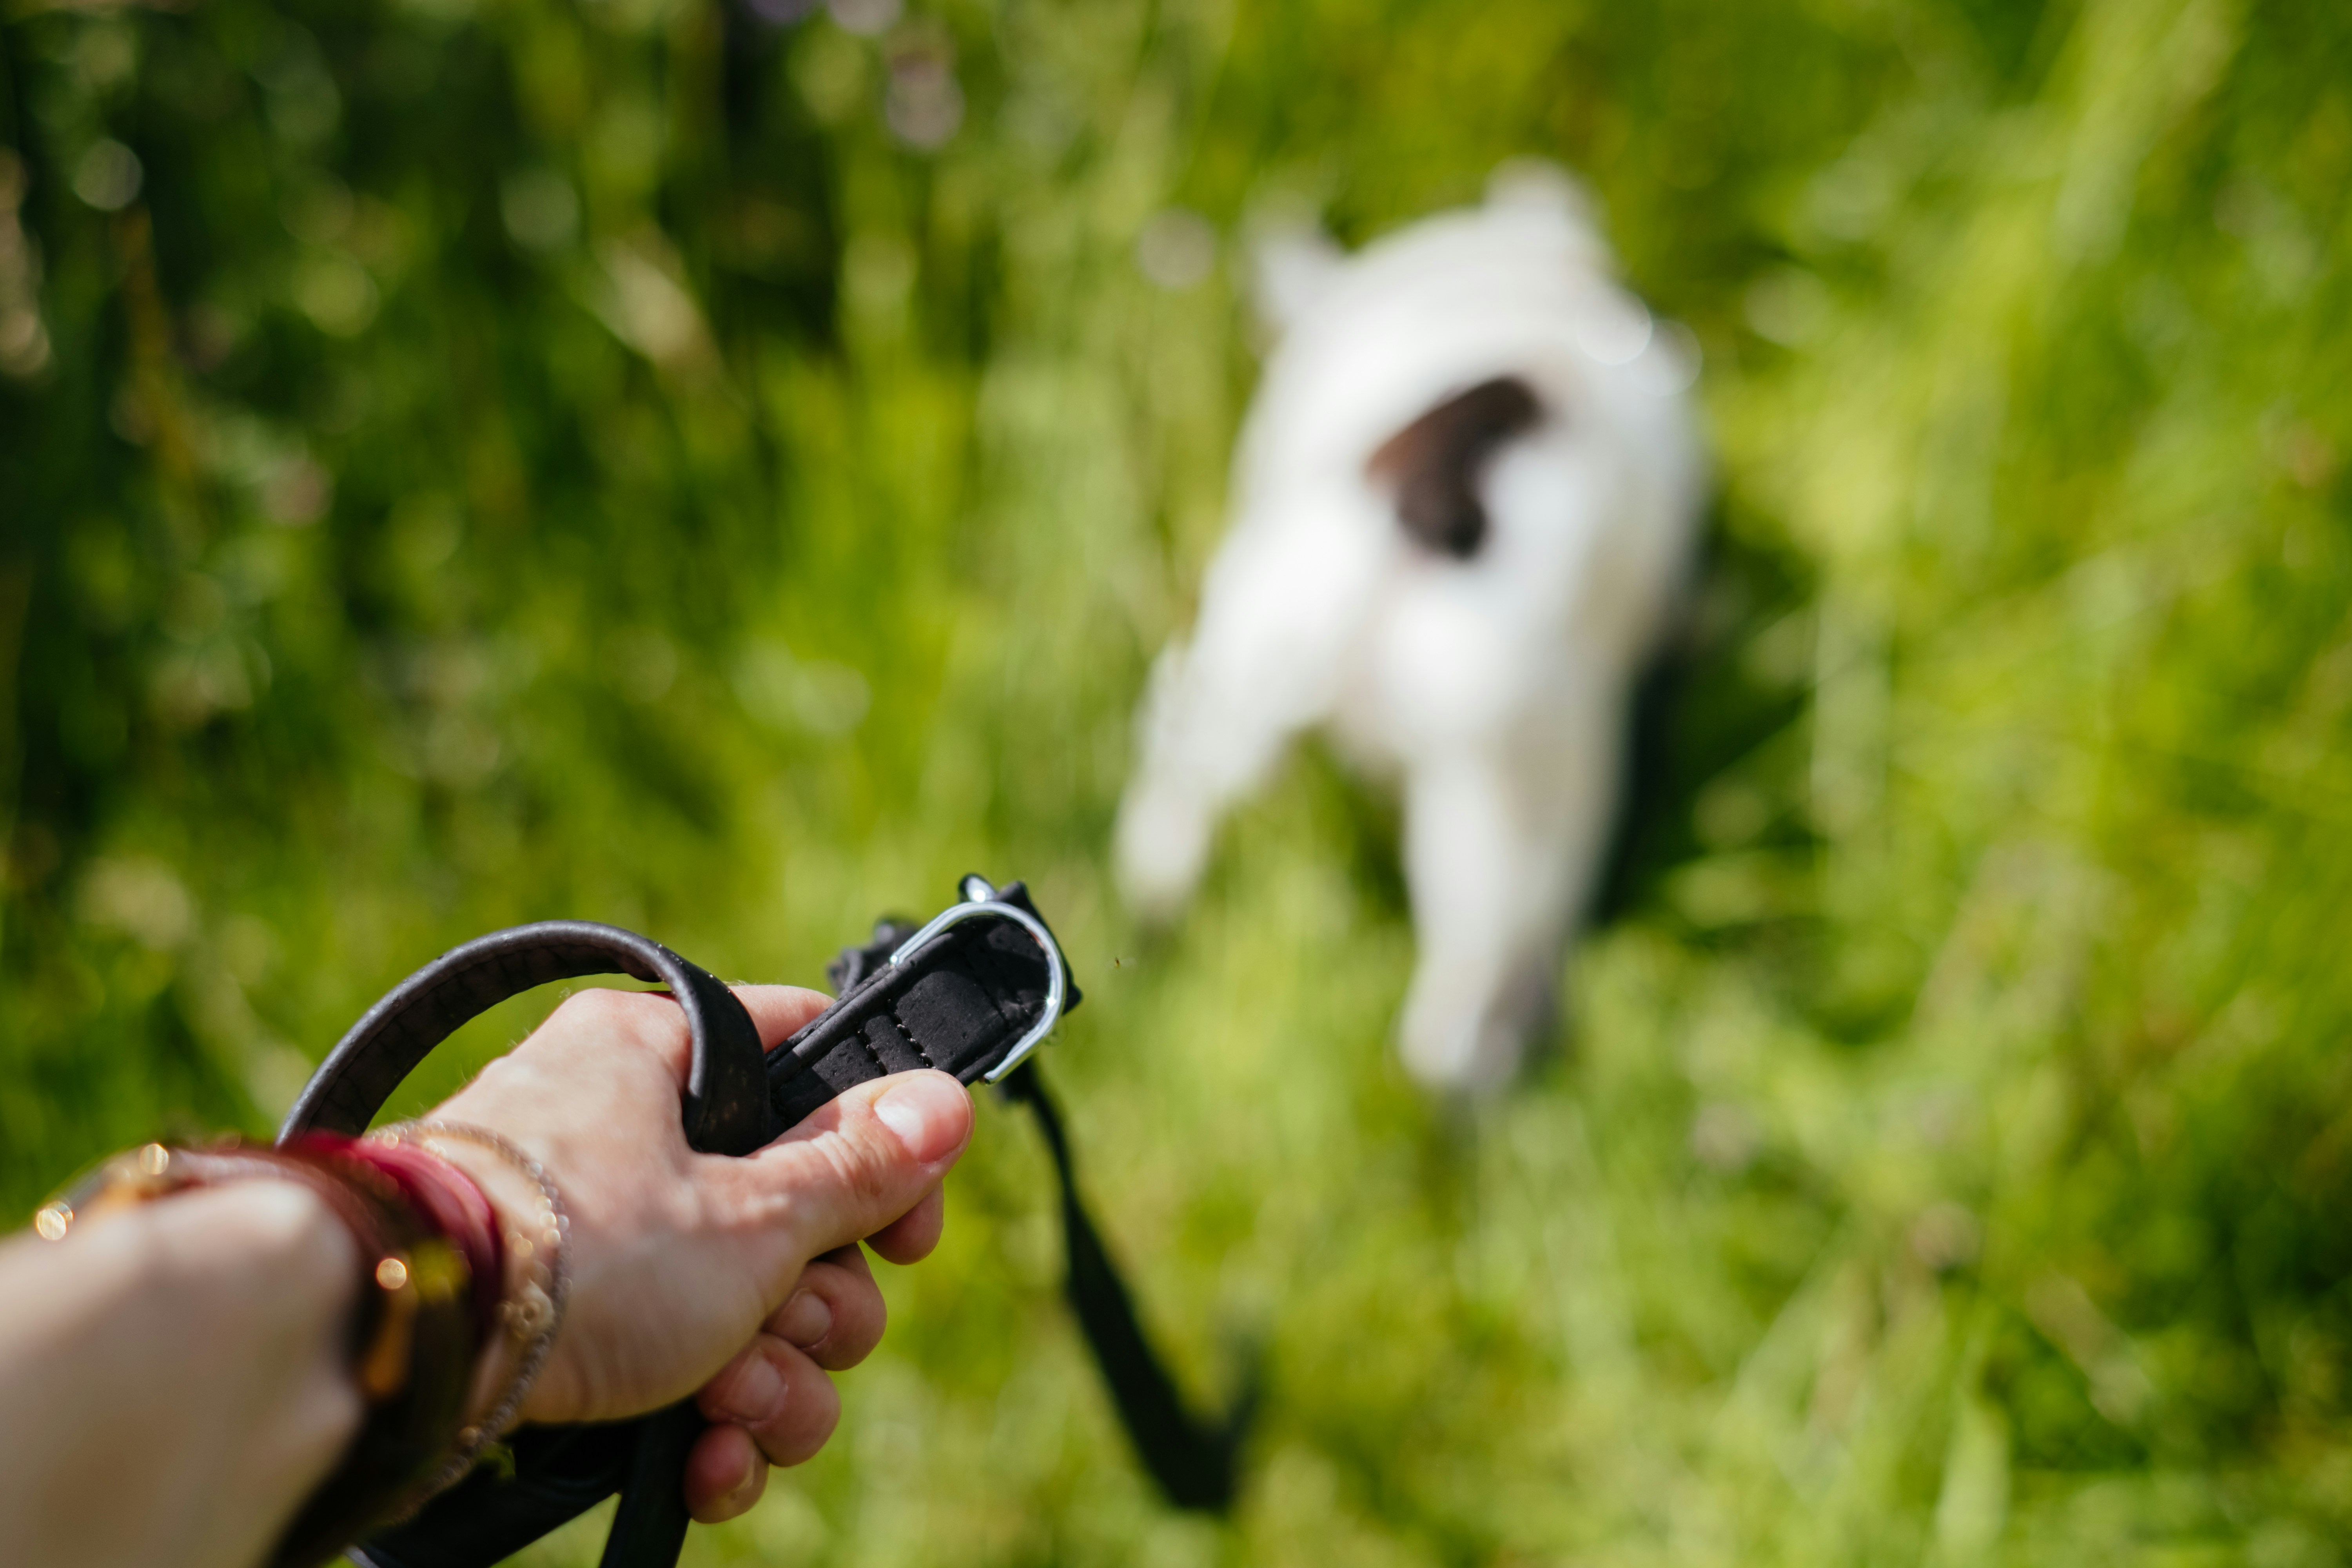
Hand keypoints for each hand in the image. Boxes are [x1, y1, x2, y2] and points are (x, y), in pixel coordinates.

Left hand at [428, 984, 971, 1521]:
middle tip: (792, 1327)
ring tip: (726, 1400)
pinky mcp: (562, 1333)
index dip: (881, 1153)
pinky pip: (671, 1371)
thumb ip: (858, 1167)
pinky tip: (705, 1457)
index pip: (809, 1068)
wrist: (407, 1353)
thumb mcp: (753, 1210)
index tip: (906, 1229)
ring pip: (743, 1311)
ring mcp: (592, 1241)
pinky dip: (703, 1421)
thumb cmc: (581, 1249)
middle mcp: (622, 1134)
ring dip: (768, 1378)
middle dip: (816, 1305)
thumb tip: (943, 1099)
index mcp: (661, 1059)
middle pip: (792, 1218)